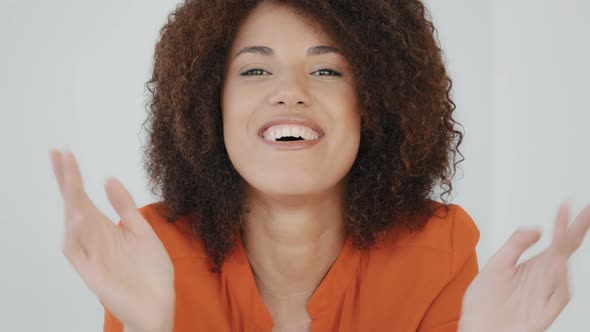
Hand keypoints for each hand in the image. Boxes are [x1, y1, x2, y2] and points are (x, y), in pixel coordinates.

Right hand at [50, 149, 174, 331]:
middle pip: (73, 205)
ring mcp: (90, 255)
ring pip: (72, 225)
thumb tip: (108, 178)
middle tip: (59, 155)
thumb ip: (125, 207)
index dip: (73, 176)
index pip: (83, 197)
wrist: (159, 304)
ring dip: (70, 201)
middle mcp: (93, 238)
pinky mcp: (91, 272)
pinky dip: (75, 233)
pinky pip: (77, 251)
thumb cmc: (150, 272)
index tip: (63, 153)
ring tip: (69, 178)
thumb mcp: (142, 231)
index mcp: (105, 227)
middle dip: (66, 181)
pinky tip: (78, 214)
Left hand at [459, 202, 589, 331]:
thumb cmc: (485, 302)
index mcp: (534, 266)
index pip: (555, 241)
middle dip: (576, 231)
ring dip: (563, 252)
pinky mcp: (543, 313)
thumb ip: (516, 244)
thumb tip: (538, 228)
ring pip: (563, 271)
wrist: (476, 330)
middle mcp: (544, 278)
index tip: (568, 204)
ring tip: (562, 233)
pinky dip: (561, 281)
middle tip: (586, 211)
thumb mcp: (497, 264)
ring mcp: (545, 295)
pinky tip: (557, 264)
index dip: (563, 223)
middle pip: (565, 252)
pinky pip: (559, 296)